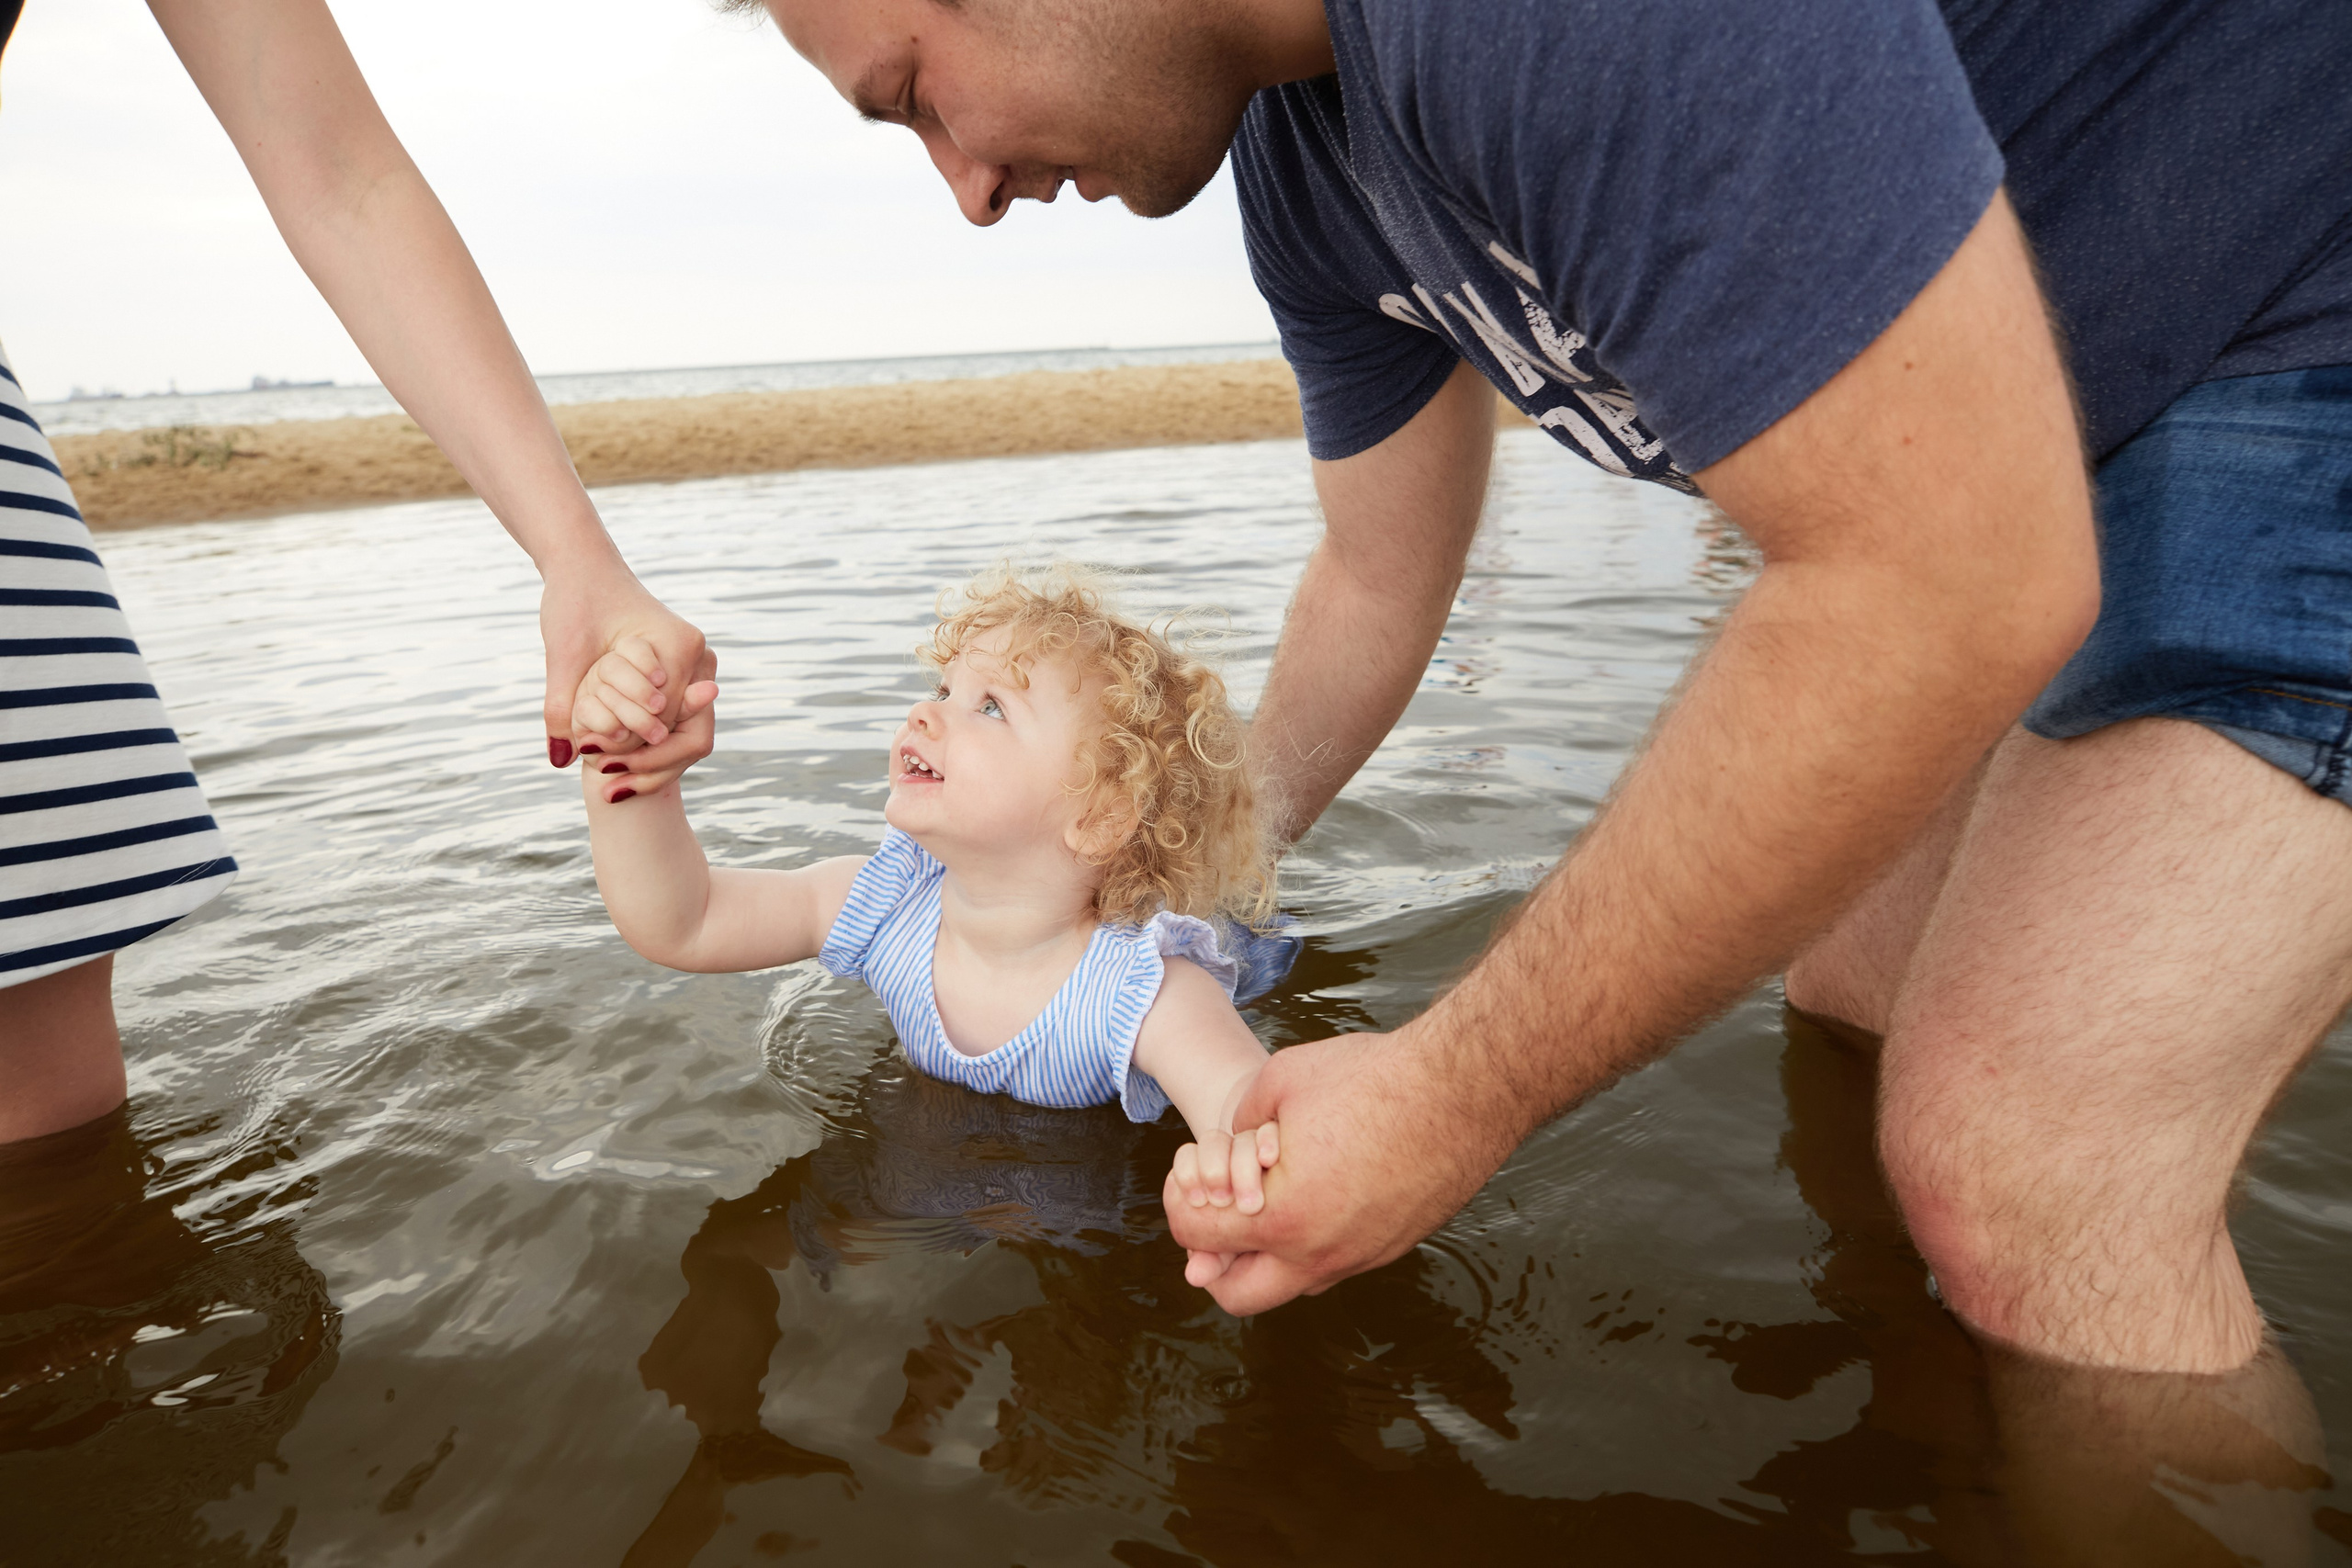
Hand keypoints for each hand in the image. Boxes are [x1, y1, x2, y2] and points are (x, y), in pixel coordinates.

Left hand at [540, 567, 714, 791]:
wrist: (583, 568)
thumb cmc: (573, 601)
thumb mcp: (564, 655)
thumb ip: (563, 708)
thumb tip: (561, 761)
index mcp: (681, 646)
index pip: (674, 723)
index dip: (642, 756)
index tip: (602, 773)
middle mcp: (699, 655)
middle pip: (691, 735)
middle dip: (651, 766)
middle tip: (607, 789)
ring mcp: (695, 662)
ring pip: (687, 732)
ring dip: (652, 760)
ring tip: (608, 781)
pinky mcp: (681, 669)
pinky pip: (676, 717)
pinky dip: (650, 741)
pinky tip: (618, 762)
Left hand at [1162, 1027, 1517, 1315]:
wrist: (1462, 1089)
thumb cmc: (1371, 1078)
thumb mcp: (1279, 1081)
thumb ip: (1239, 1123)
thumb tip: (1230, 1145)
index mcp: (1283, 1217)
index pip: (1197, 1236)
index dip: (1179, 1204)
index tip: (1188, 1179)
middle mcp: (1320, 1254)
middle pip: (1238, 1294)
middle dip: (1214, 1261)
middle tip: (1218, 1215)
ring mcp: (1361, 1257)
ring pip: (1292, 1282)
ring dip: (1268, 1253)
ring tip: (1271, 1196)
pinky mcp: (1393, 1247)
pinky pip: (1335, 1262)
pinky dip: (1313, 1240)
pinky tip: (1321, 1189)